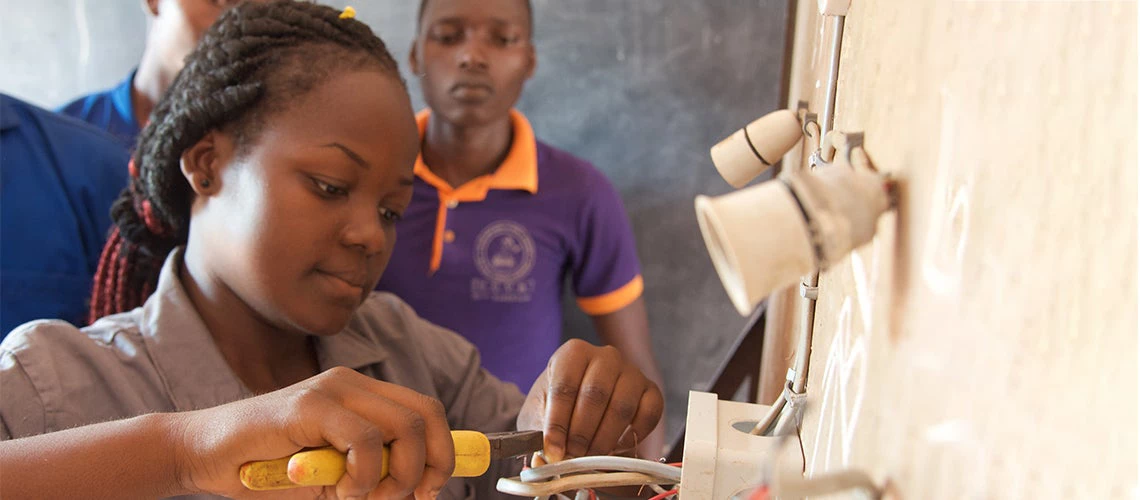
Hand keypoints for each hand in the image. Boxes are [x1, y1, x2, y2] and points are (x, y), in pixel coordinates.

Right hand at [172, 367, 453, 498]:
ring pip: (404, 427)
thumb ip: (370, 471)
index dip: (442, 451)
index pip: (425, 411)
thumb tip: (420, 484)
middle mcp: (351, 383)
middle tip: (401, 498)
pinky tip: (337, 491)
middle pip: (426, 415)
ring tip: (359, 497)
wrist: (202, 457)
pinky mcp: (309, 405)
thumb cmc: (265, 470)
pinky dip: (362, 478)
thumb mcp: (331, 475)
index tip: (429, 489)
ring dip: (395, 477)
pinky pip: (364, 441)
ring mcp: (331, 389)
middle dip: (430, 466)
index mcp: (360, 395)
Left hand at [518, 339, 664, 461]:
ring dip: (605, 438)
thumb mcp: (539, 415)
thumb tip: (546, 459)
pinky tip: (617, 447)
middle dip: (581, 433)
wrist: (580, 403)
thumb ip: (539, 434)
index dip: (557, 422)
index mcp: (573, 353)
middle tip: (573, 456)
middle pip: (595, 395)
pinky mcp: (651, 390)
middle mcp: (605, 356)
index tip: (553, 450)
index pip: (564, 386)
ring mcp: (631, 371)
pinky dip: (635, 435)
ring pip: (622, 406)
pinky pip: (650, 413)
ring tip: (591, 457)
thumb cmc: (557, 406)